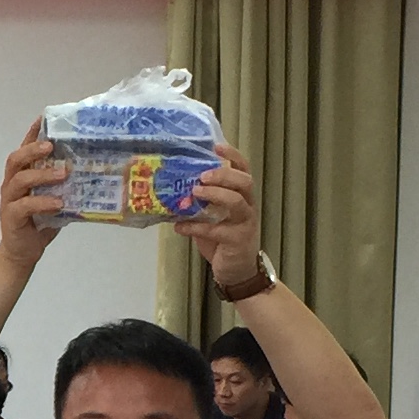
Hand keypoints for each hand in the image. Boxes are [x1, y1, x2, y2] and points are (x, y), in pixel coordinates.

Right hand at [0, 120, 68, 268]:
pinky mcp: (11, 217)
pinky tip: (58, 203)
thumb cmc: (39, 224)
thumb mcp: (55, 201)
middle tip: (51, 146)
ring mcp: (9, 200)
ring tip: (63, 173)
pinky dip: (42, 202)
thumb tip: (93, 175)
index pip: (24, 150)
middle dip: (33, 149)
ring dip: (42, 174)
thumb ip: (66, 188)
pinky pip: (24, 206)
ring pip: (19, 179)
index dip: (32, 134)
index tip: (43, 118)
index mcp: (21, 177)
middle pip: (16, 159)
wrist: (22, 253)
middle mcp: (12, 185)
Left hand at [176, 134, 261, 271]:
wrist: (237, 271)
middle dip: (224, 175)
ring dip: (215, 194)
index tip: (217, 146)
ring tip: (195, 192)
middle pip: (244, 181)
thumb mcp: (212, 217)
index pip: (243, 169)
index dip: (233, 156)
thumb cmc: (223, 240)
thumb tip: (171, 188)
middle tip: (202, 175)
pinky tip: (180, 226)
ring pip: (237, 202)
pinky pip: (217, 230)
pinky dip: (196, 227)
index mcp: (242, 195)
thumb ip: (199, 202)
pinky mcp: (238, 241)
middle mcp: (248, 206)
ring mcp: (245, 223)